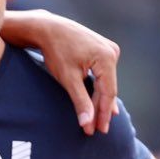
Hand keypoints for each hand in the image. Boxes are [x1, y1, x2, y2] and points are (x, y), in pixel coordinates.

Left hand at [12, 14, 118, 134]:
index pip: (108, 92)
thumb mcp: (68, 79)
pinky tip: (99, 103)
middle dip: (101, 109)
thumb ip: (80, 101)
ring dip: (99, 100)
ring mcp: (108, 49)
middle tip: (96, 130)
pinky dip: (98, 88)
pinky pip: (103, 74)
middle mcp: (112, 52)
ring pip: (106, 82)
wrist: (48, 28)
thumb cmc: (56, 51)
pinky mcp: (102, 50)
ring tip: (97, 121)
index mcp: (107, 57)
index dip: (103, 113)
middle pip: (108, 88)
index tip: (98, 130)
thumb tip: (87, 123)